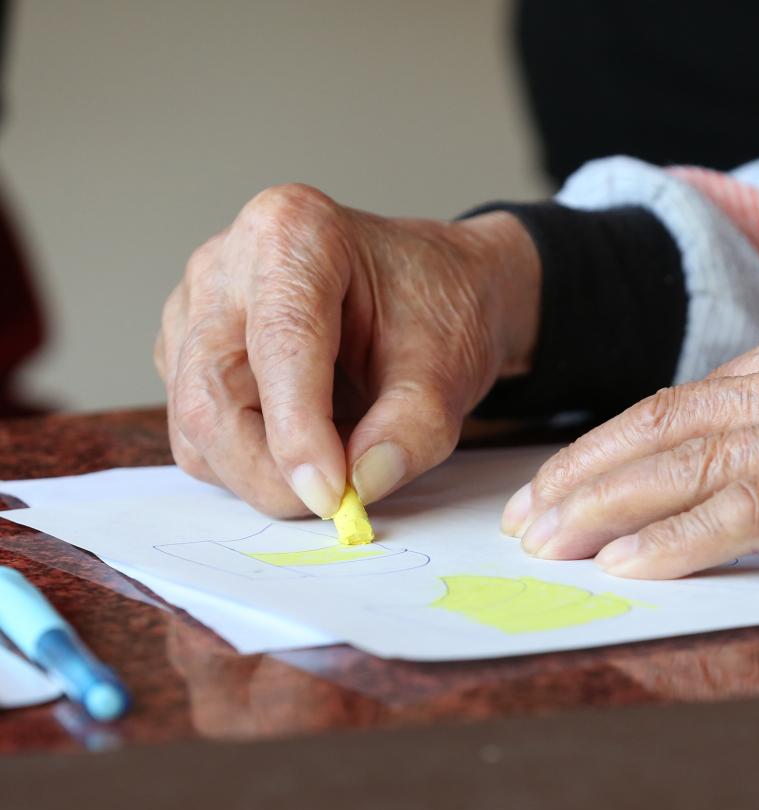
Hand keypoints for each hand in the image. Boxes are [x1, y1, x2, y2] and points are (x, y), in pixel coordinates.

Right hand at [155, 184, 538, 516]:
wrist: (432, 292)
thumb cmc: (438, 310)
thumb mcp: (448, 371)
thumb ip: (411, 432)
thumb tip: (359, 486)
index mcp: (293, 234)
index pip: (278, 347)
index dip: (299, 435)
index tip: (333, 497)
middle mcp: (225, 264)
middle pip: (209, 394)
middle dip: (268, 471)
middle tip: (336, 503)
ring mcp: (195, 308)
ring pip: (195, 425)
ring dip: (260, 471)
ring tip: (335, 457)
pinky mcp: (186, 351)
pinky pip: (197, 433)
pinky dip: (248, 462)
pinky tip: (303, 441)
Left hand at [502, 299, 758, 577]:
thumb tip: (726, 455)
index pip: (683, 399)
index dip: (607, 445)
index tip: (557, 482)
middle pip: (667, 424)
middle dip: (583, 475)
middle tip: (527, 517)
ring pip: (689, 462)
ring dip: (604, 507)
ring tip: (549, 541)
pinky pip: (748, 509)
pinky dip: (678, 539)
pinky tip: (627, 563)